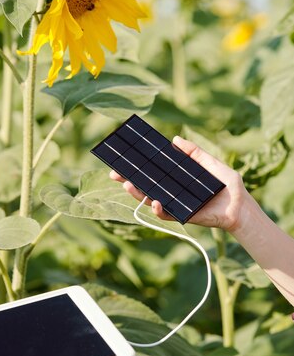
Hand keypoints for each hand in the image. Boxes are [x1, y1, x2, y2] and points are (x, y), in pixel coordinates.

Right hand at [111, 135, 247, 233]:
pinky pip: (166, 214)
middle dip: (129, 180)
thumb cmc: (228, 184)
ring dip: (138, 194)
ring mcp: (176, 203)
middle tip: (115, 174)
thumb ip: (194, 152)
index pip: (154, 171)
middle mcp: (173, 190)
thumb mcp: (210, 163)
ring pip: (150, 200)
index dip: (139, 166)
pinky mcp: (182, 215)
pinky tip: (154, 202)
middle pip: (146, 185)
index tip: (124, 159)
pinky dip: (158, 209)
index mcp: (177, 177)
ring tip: (127, 185)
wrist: (241, 206)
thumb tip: (174, 140)